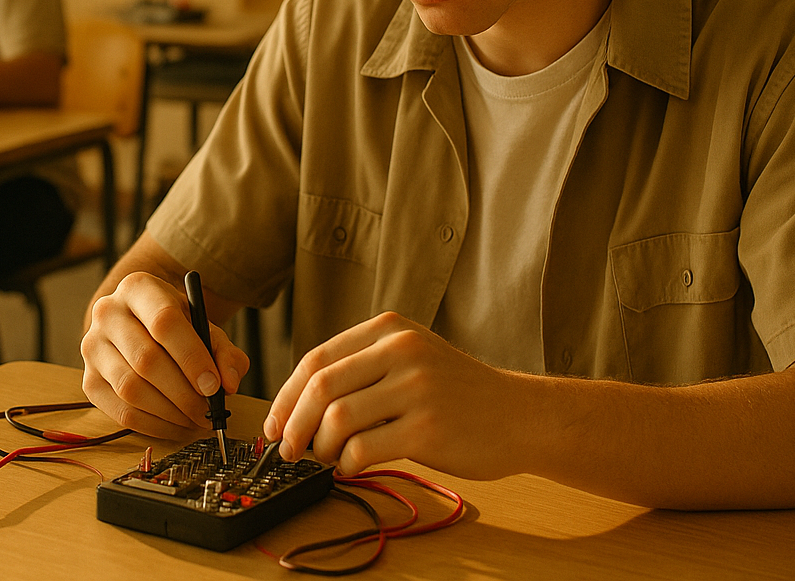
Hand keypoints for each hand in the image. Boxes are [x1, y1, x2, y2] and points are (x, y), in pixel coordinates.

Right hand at [81, 271, 251, 438]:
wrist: (138, 325)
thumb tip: (229, 383)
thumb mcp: (203, 326)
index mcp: (138, 288)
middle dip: (184, 393)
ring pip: (131, 389)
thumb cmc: (175, 326)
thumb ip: (223, 352)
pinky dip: (154, 425)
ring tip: (196, 419)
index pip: (164, 322)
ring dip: (170, 413)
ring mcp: (92, 348)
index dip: (191, 357)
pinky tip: (176, 425)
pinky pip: (121, 412)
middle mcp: (107, 313)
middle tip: (210, 411)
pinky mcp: (89, 381)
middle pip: (146, 359)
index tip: (214, 386)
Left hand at [264, 311, 521, 477]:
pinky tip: (354, 466)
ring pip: (337, 419)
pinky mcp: (427, 428)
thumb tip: (298, 403)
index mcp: (389, 329)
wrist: (520, 415)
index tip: (274, 423)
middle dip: (293, 424)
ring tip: (328, 457)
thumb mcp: (412, 356)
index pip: (316, 359)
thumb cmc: (459, 393)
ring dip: (320, 447)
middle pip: (320, 387)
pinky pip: (364, 449)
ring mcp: (415, 388)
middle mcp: (400, 351)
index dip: (286, 395)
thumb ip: (363, 367)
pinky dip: (347, 464)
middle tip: (286, 448)